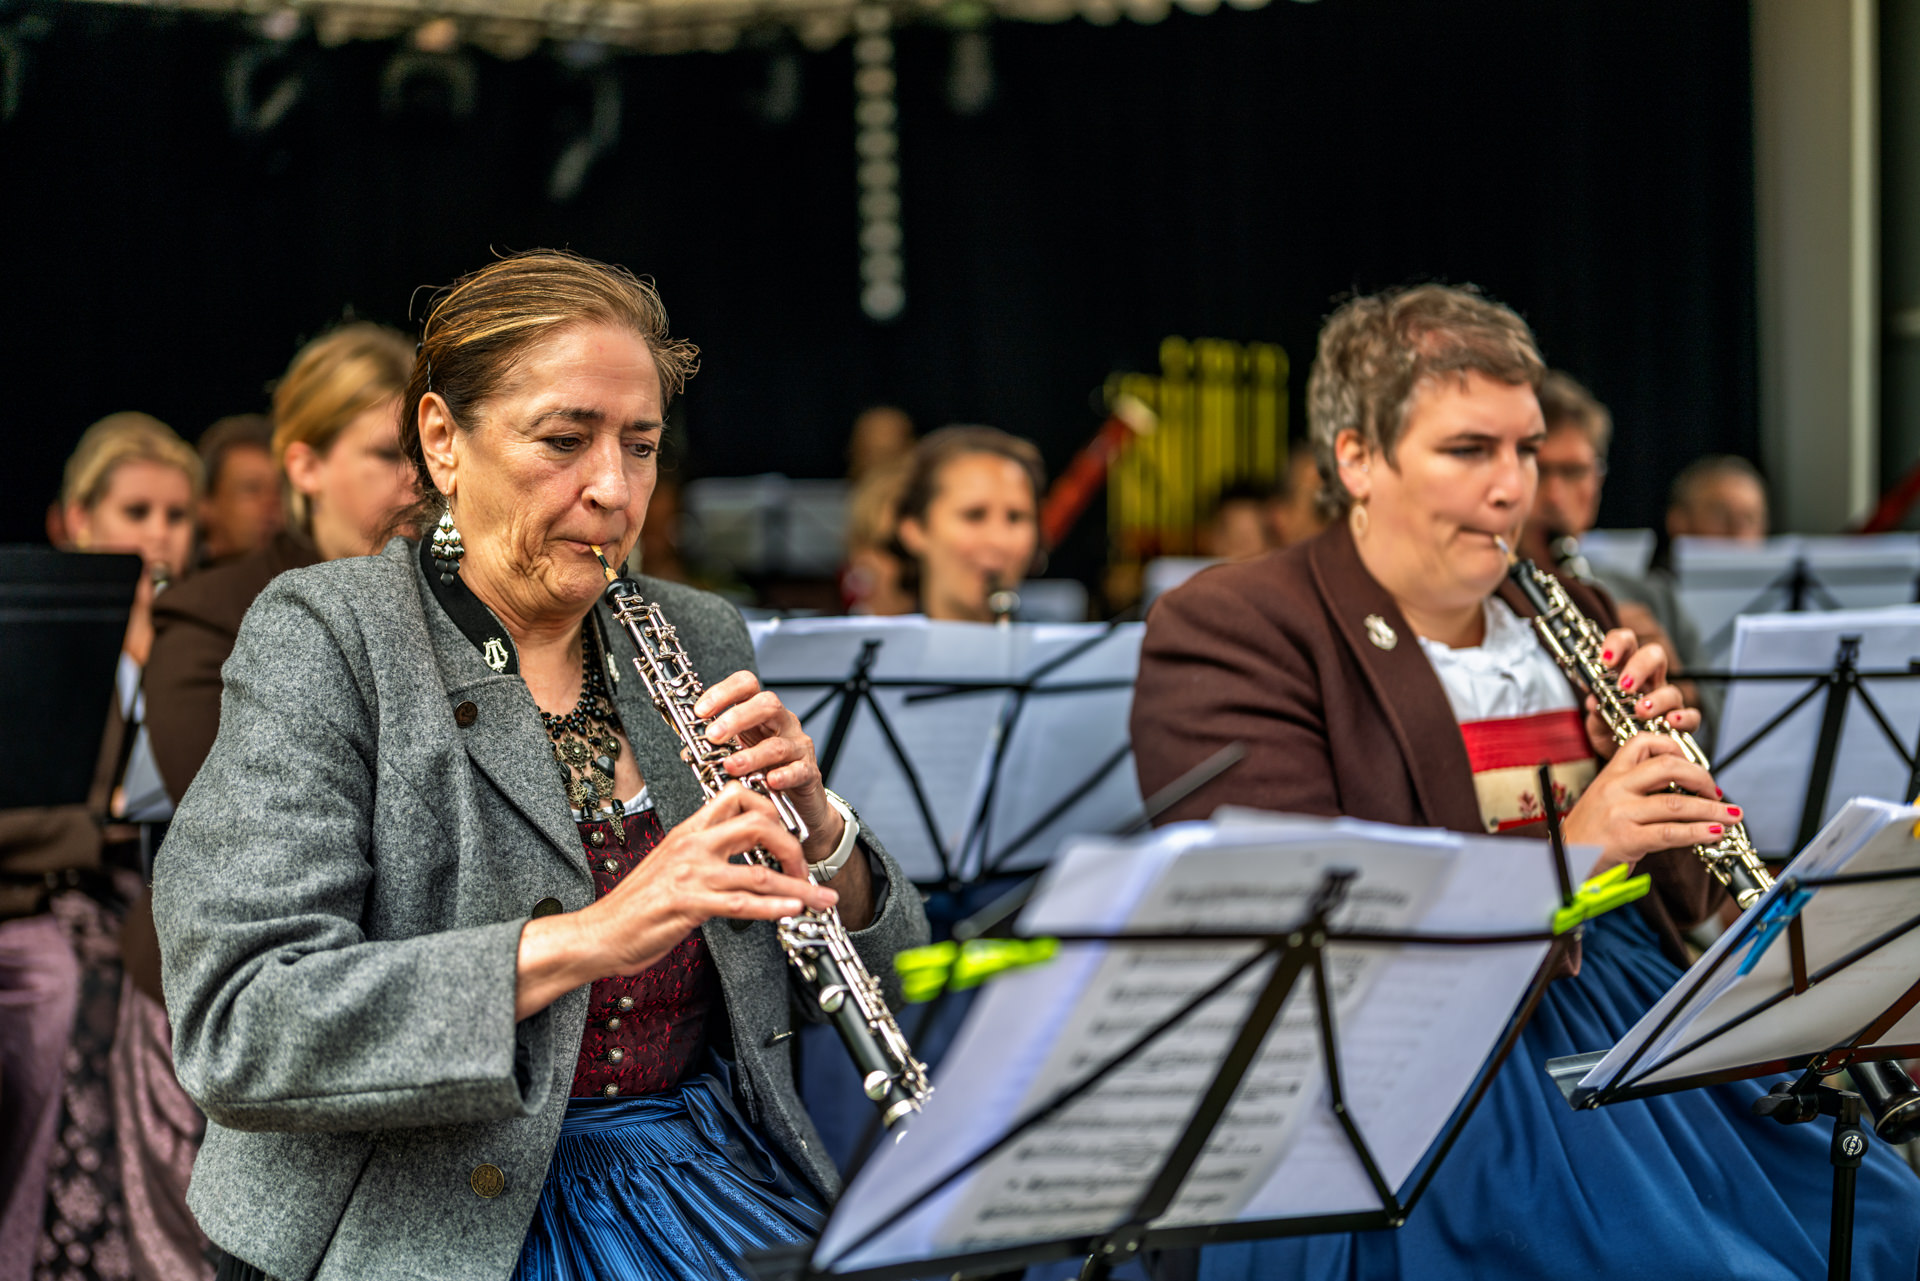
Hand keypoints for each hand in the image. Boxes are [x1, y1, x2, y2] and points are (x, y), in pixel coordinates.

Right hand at [590, 784, 835, 975]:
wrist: (598, 933)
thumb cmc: (633, 906)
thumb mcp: (669, 867)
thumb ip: (701, 857)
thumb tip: (735, 862)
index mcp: (688, 832)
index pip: (736, 796)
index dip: (771, 809)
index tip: (788, 833)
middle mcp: (692, 846)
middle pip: (758, 824)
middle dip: (793, 847)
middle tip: (807, 870)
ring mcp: (692, 874)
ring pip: (760, 872)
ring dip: (799, 887)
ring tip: (822, 899)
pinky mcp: (690, 904)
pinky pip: (742, 903)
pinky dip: (774, 907)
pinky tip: (792, 910)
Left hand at [694, 671, 846, 861]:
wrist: (798, 804)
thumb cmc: (766, 772)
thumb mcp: (741, 752)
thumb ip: (718, 747)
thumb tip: (688, 749)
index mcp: (762, 714)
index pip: (747, 686)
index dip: (723, 693)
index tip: (700, 711)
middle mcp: (783, 724)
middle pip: (767, 704)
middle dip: (737, 718)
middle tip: (713, 736)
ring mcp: (799, 746)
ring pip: (778, 744)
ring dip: (751, 755)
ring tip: (731, 766)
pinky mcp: (810, 771)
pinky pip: (799, 770)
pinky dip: (784, 775)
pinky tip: (770, 781)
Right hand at [1561, 733, 1741, 875]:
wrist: (1560, 863)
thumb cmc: (1587, 836)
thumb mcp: (1605, 802)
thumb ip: (1635, 791)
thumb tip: (1681, 791)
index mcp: (1609, 775)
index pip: (1643, 742)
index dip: (1673, 747)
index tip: (1691, 763)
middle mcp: (1615, 789)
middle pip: (1667, 767)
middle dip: (1701, 777)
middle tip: (1716, 790)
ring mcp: (1620, 813)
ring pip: (1676, 803)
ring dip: (1712, 809)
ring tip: (1732, 816)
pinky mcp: (1627, 839)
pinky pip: (1671, 833)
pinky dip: (1699, 832)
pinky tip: (1715, 834)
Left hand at [1582, 627, 1701, 759]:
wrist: (1626, 763)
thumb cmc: (1612, 735)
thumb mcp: (1597, 724)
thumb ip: (1596, 712)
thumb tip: (1594, 702)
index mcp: (1625, 672)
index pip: (1626, 643)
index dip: (1617, 643)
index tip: (1606, 659)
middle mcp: (1649, 682)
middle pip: (1654, 655)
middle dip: (1640, 666)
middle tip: (1625, 685)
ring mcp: (1666, 701)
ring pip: (1671, 688)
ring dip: (1656, 698)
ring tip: (1641, 711)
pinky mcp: (1681, 722)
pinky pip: (1691, 715)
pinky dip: (1683, 718)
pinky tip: (1670, 722)